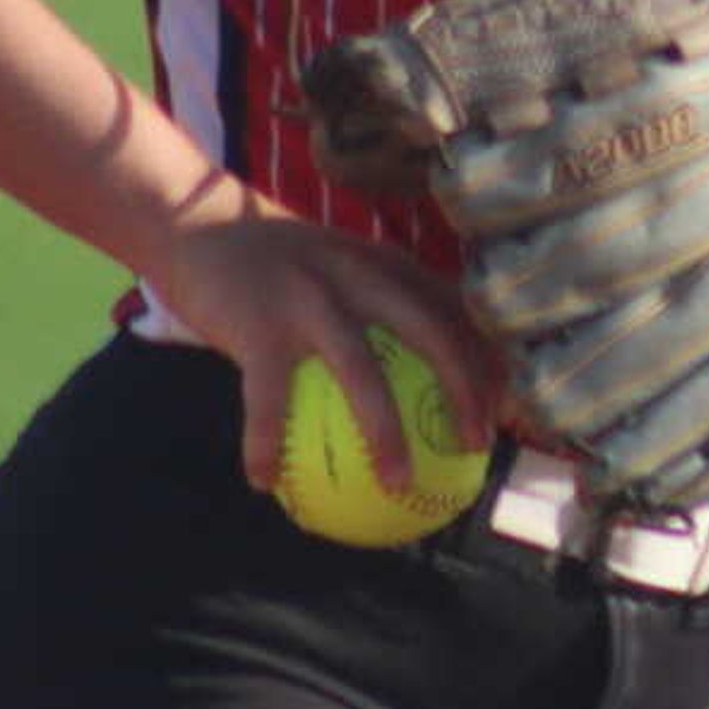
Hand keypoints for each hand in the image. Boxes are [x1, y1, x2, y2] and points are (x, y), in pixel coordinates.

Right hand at [132, 195, 500, 498]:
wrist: (197, 224)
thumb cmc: (273, 265)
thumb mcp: (336, 266)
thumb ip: (375, 306)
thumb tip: (416, 384)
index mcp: (383, 264)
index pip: (456, 308)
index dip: (491, 354)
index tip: (511, 407)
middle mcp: (356, 274)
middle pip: (431, 330)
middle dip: (466, 386)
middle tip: (478, 444)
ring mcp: (308, 296)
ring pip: (362, 371)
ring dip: (386, 432)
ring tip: (399, 484)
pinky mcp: (258, 322)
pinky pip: (269, 399)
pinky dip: (266, 443)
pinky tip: (264, 482)